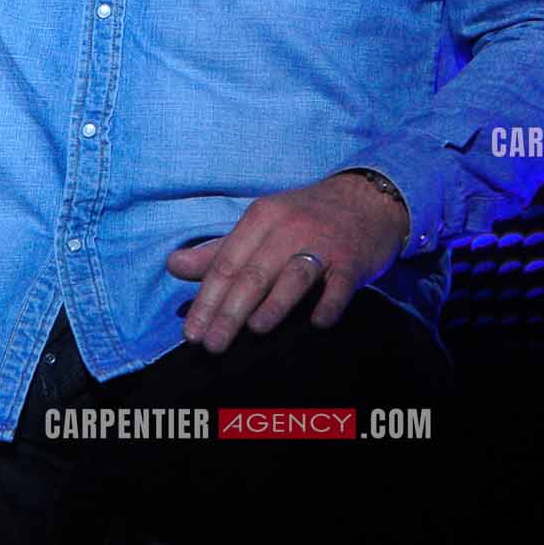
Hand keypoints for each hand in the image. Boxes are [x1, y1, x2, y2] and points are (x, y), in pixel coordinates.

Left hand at [166, 173, 408, 353]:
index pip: (226, 263)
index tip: (191, 334)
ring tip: (255, 330)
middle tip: (212, 345)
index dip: (206, 300)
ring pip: (294, 276)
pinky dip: (330, 303)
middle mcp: (289, 228)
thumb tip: (173, 266)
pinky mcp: (354, 259)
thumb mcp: (261, 225)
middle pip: (254, 273)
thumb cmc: (306, 218)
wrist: (370, 199)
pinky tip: (319, 322)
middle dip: (230, 312)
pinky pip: (340, 284)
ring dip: (276, 303)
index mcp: (261, 218)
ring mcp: (323, 243)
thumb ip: (218, 251)